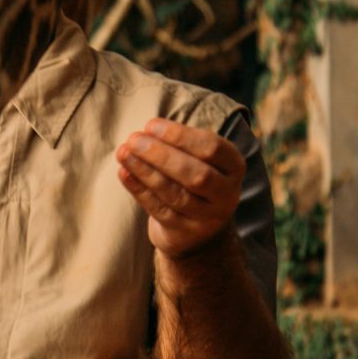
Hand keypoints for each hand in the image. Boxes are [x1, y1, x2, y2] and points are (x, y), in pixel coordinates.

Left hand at [116, 117, 244, 258]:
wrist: (196, 228)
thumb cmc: (192, 177)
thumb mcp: (198, 157)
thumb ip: (179, 143)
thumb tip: (147, 133)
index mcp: (234, 167)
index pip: (212, 148)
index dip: (180, 136)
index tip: (150, 125)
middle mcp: (226, 194)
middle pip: (196, 175)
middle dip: (161, 155)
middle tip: (133, 139)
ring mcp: (207, 218)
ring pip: (175, 194)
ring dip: (145, 171)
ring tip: (123, 153)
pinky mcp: (184, 233)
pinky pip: (159, 210)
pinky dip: (139, 190)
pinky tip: (124, 173)